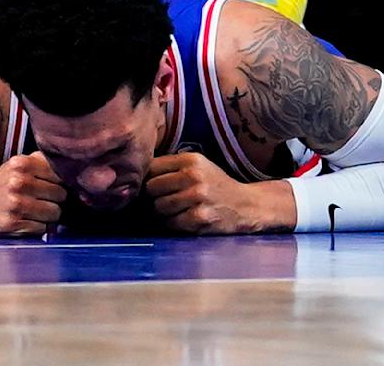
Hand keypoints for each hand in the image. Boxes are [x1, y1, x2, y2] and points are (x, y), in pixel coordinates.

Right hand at [0, 152, 65, 236]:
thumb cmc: (5, 185)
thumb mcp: (19, 166)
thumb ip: (43, 162)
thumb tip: (75, 169)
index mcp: (21, 163)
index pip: (60, 174)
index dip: (58, 182)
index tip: (49, 186)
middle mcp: (17, 182)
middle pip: (61, 195)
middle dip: (54, 200)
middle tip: (40, 200)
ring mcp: (14, 204)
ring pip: (55, 213)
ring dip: (48, 216)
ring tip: (34, 212)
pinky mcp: (11, 223)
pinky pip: (43, 228)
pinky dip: (38, 227)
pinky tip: (25, 221)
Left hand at [145, 153, 295, 233]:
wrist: (246, 205)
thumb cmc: (216, 185)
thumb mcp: (198, 167)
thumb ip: (171, 167)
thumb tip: (136, 176)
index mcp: (191, 160)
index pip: (151, 168)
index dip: (148, 179)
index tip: (153, 186)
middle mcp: (194, 176)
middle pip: (151, 188)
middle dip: (153, 197)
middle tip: (163, 201)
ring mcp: (198, 198)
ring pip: (159, 207)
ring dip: (162, 213)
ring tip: (176, 211)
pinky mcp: (201, 218)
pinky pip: (171, 223)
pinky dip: (173, 224)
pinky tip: (184, 220)